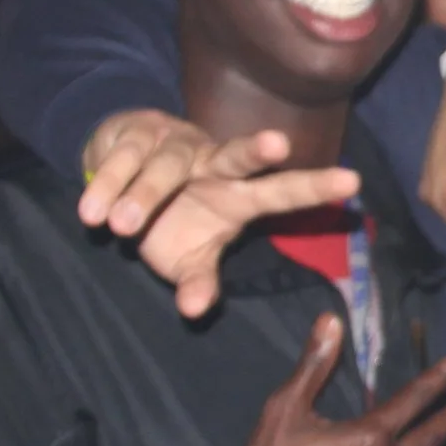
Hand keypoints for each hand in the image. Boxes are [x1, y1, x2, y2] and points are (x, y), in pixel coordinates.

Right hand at [80, 110, 361, 317]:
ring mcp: (174, 145)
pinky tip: (90, 211)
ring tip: (121, 228)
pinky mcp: (133, 135)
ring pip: (164, 166)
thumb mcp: (190, 255)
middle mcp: (213, 162)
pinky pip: (120, 161)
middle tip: (276, 146)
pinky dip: (105, 186)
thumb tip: (194, 309)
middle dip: (256, 151)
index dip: (313, 187)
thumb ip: (198, 281)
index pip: (280, 191)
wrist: (125, 167)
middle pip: (237, 155)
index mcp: (236, 194)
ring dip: (143, 195)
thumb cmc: (174, 217)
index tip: (354, 182)